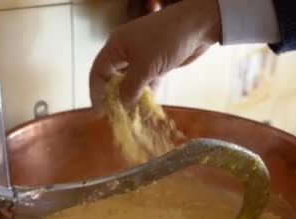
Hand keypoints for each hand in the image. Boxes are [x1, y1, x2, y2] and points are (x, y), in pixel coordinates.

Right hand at [89, 0, 221, 109]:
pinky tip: (146, 108)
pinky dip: (145, 93)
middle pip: (113, 78)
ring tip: (130, 116)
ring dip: (131, 98)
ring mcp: (142, 56)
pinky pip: (145, 81)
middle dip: (113, 97)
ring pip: (131, 81)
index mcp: (116, 46)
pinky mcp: (156, 62)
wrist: (199, 25)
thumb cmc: (167, 40)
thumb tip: (122, 105)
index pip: (98, 72)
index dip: (96, 93)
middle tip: (115, 116)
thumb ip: (130, 88)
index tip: (99, 112)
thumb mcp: (145, 67)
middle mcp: (125, 51)